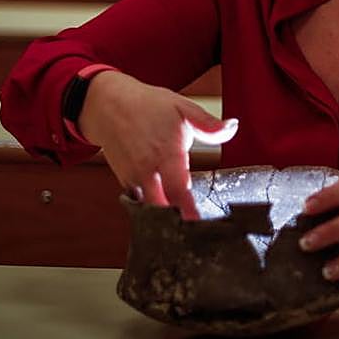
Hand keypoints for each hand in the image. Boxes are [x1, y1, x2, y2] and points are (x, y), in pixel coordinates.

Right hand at [77, 70, 235, 219]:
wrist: (107, 105)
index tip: (201, 227)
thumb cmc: (146, 105)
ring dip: (165, 218)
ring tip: (183, 227)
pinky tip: (167, 210)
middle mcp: (147, 169)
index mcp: (166, 153)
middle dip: (177, 223)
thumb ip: (208, 124)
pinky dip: (153, 208)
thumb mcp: (182, 107)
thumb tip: (232, 127)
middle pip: (161, 208)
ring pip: (150, 208)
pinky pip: (141, 202)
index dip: (189, 212)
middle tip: (196, 233)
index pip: (179, 191)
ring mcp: (133, 178)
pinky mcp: (125, 182)